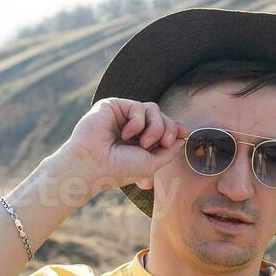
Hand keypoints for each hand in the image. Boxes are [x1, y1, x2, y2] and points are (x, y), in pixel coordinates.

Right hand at [51, 97, 187, 197]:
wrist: (92, 166)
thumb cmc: (118, 169)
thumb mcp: (152, 163)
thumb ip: (168, 150)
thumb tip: (182, 137)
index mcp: (138, 141)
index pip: (163, 127)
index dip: (175, 128)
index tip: (184, 133)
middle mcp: (131, 127)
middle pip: (161, 116)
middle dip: (168, 128)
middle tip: (164, 142)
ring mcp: (122, 116)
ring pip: (153, 108)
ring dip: (155, 127)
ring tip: (144, 143)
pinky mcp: (113, 106)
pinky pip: (138, 106)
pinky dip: (138, 122)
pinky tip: (125, 134)